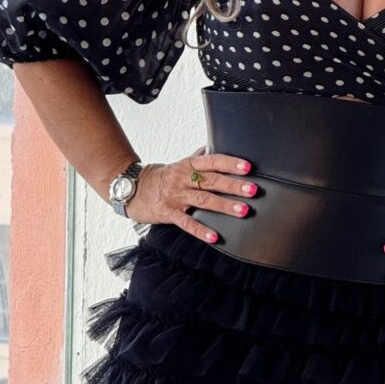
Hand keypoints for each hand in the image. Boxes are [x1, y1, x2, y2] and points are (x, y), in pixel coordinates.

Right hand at [125, 146, 258, 242]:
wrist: (131, 189)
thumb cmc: (161, 177)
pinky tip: (214, 236)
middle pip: (211, 181)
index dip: (230, 163)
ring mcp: (176, 196)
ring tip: (243, 210)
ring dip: (224, 206)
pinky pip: (186, 223)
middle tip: (253, 189)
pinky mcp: (168, 213)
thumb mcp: (180, 164)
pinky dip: (201, 230)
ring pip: (203, 200)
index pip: (212, 161)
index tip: (247, 167)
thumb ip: (199, 157)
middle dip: (234, 185)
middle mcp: (183, 179)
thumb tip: (215, 147)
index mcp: (188, 165)